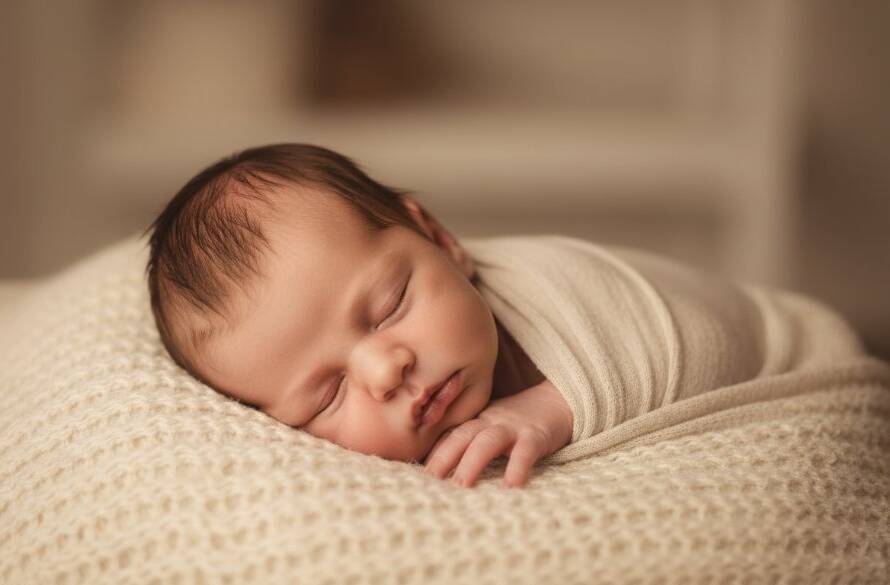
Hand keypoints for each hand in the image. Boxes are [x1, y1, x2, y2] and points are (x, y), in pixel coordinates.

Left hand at [423, 380, 572, 487]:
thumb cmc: (519, 420)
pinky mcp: (536, 436)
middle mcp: (490, 422)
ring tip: (461, 486)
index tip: (417, 475)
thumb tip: (442, 466)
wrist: (558, 400)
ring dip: (472, 463)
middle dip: (443, 457)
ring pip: (487, 442)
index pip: (449, 435)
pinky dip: (516, 468)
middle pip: (461, 436)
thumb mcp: (491, 425)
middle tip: (429, 480)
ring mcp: (513, 427)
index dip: (432, 453)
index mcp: (477, 421)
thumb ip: (471, 439)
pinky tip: (511, 488)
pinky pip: (525, 452)